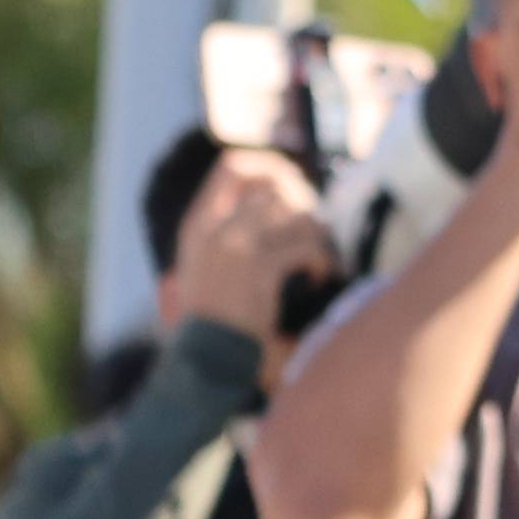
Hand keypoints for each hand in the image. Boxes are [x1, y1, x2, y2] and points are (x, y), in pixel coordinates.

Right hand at [162, 149, 329, 341]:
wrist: (205, 354)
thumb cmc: (214, 313)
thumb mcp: (206, 262)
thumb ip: (228, 228)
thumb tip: (276, 194)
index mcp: (198, 223)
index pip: (234, 165)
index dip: (272, 166)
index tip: (294, 184)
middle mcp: (214, 228)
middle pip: (276, 187)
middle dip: (305, 205)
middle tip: (313, 230)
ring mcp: (234, 246)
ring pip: (298, 216)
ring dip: (316, 236)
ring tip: (314, 258)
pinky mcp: (258, 269)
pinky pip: (307, 249)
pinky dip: (320, 263)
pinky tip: (318, 277)